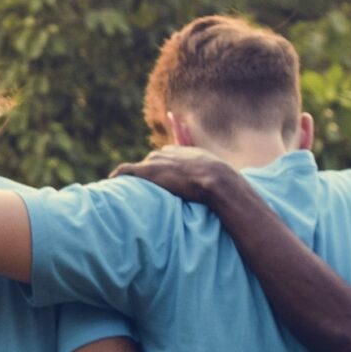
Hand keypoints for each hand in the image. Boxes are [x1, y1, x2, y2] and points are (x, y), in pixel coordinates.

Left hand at [111, 146, 239, 204]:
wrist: (217, 180)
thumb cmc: (225, 184)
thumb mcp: (226, 180)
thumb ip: (225, 184)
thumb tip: (239, 199)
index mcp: (188, 151)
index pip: (171, 151)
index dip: (166, 161)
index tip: (161, 164)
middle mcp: (171, 152)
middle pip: (155, 160)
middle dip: (152, 172)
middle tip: (149, 186)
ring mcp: (158, 160)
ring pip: (143, 167)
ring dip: (138, 176)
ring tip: (128, 187)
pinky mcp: (148, 170)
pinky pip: (128, 169)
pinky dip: (120, 173)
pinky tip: (111, 178)